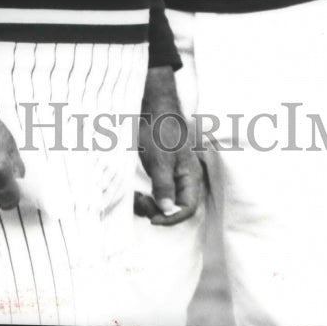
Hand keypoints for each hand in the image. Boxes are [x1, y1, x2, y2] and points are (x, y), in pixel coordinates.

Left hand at [136, 66, 201, 225]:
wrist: (152, 107)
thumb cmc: (159, 130)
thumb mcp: (160, 159)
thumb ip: (164, 185)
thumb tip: (167, 210)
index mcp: (191, 175)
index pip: (187, 208)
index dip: (171, 218)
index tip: (151, 218)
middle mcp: (185, 178)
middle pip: (176, 207)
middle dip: (158, 211)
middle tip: (140, 202)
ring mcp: (174, 175)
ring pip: (166, 201)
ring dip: (151, 205)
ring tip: (136, 197)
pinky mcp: (163, 171)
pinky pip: (158, 192)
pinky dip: (147, 196)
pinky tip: (136, 192)